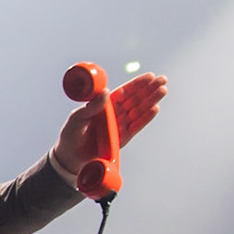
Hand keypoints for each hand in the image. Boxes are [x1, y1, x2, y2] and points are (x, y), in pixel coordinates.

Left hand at [52, 71, 166, 173]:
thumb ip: (91, 107)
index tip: (149, 76)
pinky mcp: (123, 138)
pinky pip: (136, 126)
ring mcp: (120, 126)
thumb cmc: (72, 134)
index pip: (124, 91)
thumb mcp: (77, 118)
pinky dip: (145, 118)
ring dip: (151, 100)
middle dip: (149, 89)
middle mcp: (115, 113)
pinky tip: (155, 108)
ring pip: (139, 111)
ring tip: (163, 90)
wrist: (70, 157)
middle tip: (163, 79)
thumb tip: (106, 91)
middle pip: (135, 99)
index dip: (137, 84)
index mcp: (105, 105)